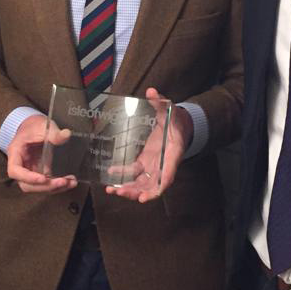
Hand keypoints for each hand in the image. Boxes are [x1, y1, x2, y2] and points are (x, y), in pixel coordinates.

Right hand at [6, 114, 76, 193]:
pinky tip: (69, 181)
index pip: (15, 171)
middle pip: (27, 185)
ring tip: (70, 183)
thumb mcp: (42, 126)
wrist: (33, 127)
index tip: (43, 178)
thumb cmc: (33, 126)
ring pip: (37, 187)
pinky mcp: (39, 172)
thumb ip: (53, 132)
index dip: (28, 178)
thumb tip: (66, 134)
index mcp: (15, 153)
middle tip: (62, 182)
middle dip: (45, 186)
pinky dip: (57, 185)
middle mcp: (21, 165)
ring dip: (53, 188)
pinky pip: (46, 183)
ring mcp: (30, 170)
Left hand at [106, 87, 192, 202]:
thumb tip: (151, 91)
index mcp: (173, 154)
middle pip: (151, 185)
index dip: (157, 188)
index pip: (167, 175)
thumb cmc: (176, 119)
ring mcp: (154, 165)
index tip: (145, 198)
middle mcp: (164, 164)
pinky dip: (124, 176)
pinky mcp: (146, 162)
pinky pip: (134, 173)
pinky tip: (110, 175)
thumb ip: (160, 102)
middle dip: (136, 192)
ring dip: (128, 189)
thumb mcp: (170, 109)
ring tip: (111, 191)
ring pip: (142, 183)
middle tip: (120, 193)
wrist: (179, 125)